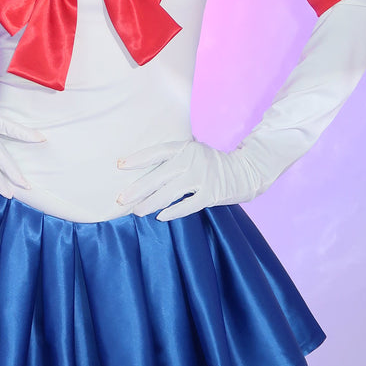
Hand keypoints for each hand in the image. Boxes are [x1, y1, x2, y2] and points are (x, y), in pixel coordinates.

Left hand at [117, 140, 259, 220]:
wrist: (245, 171)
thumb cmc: (211, 163)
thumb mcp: (194, 151)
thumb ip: (174, 156)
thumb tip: (144, 166)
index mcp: (185, 148)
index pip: (157, 152)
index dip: (138, 159)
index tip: (120, 166)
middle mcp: (192, 160)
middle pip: (159, 176)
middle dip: (138, 189)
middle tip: (121, 199)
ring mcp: (202, 177)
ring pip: (170, 193)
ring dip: (150, 204)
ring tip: (136, 211)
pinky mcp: (211, 194)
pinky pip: (188, 205)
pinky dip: (173, 212)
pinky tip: (160, 217)